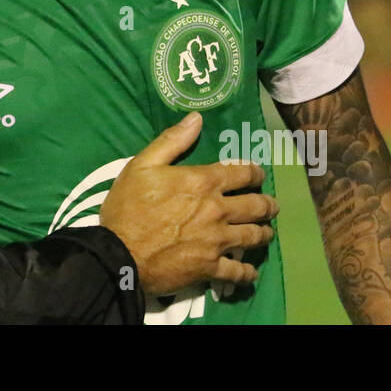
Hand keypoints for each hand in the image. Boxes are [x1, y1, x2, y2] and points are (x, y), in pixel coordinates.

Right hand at [99, 112, 277, 295]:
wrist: (119, 253)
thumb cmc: (128, 206)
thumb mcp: (142, 164)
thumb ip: (172, 140)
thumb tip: (196, 117)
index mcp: (203, 182)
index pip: (243, 173)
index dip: (256, 173)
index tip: (259, 175)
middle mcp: (218, 210)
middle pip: (256, 206)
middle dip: (268, 205)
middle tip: (271, 206)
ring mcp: (217, 241)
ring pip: (253, 236)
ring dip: (264, 233)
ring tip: (266, 233)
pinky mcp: (211, 267)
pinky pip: (238, 272)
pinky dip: (247, 273)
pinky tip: (250, 272)